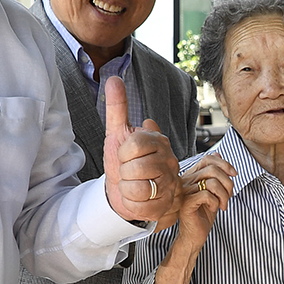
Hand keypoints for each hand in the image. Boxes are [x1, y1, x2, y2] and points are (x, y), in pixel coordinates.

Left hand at [103, 76, 179, 221]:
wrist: (124, 191)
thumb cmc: (123, 161)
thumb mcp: (117, 133)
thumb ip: (117, 106)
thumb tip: (113, 78)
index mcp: (158, 141)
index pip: (134, 144)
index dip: (122, 152)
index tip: (125, 155)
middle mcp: (169, 160)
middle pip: (134, 167)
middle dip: (123, 172)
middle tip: (129, 172)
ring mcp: (170, 183)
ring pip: (136, 187)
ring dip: (126, 188)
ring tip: (133, 185)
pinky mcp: (165, 204)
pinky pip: (140, 205)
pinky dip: (131, 203)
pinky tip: (137, 198)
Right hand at [174, 153, 235, 252]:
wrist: (195, 234)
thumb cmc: (204, 214)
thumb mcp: (214, 191)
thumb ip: (215, 174)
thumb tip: (218, 153)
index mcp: (192, 175)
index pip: (208, 159)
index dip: (224, 164)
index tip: (234, 175)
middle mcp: (186, 181)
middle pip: (212, 169)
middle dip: (228, 183)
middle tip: (229, 196)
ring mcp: (185, 192)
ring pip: (212, 182)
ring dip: (224, 195)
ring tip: (223, 205)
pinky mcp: (186, 203)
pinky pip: (206, 195)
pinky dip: (215, 202)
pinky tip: (214, 209)